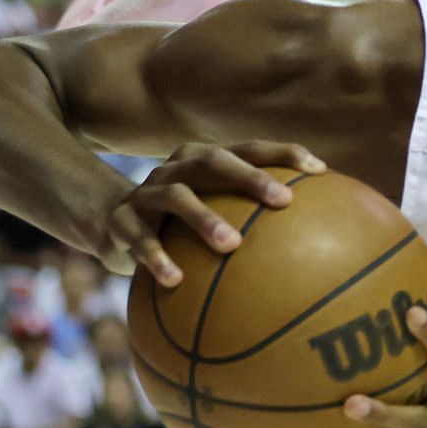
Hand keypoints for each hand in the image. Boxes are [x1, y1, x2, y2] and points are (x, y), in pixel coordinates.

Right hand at [100, 140, 325, 284]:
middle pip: (215, 162)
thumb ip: (252, 215)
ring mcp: (146, 193)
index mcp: (204, 160)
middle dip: (251, 177)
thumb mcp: (212, 209)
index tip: (320, 170)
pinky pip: (139, 239)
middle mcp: (176, 169)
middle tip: (283, 201)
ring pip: (177, 197)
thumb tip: (317, 238)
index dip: (284, 153)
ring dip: (204, 218)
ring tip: (232, 246)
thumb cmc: (179, 222)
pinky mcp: (120, 221)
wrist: (106, 223)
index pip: (249, 148)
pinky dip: (157, 257)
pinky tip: (176, 279)